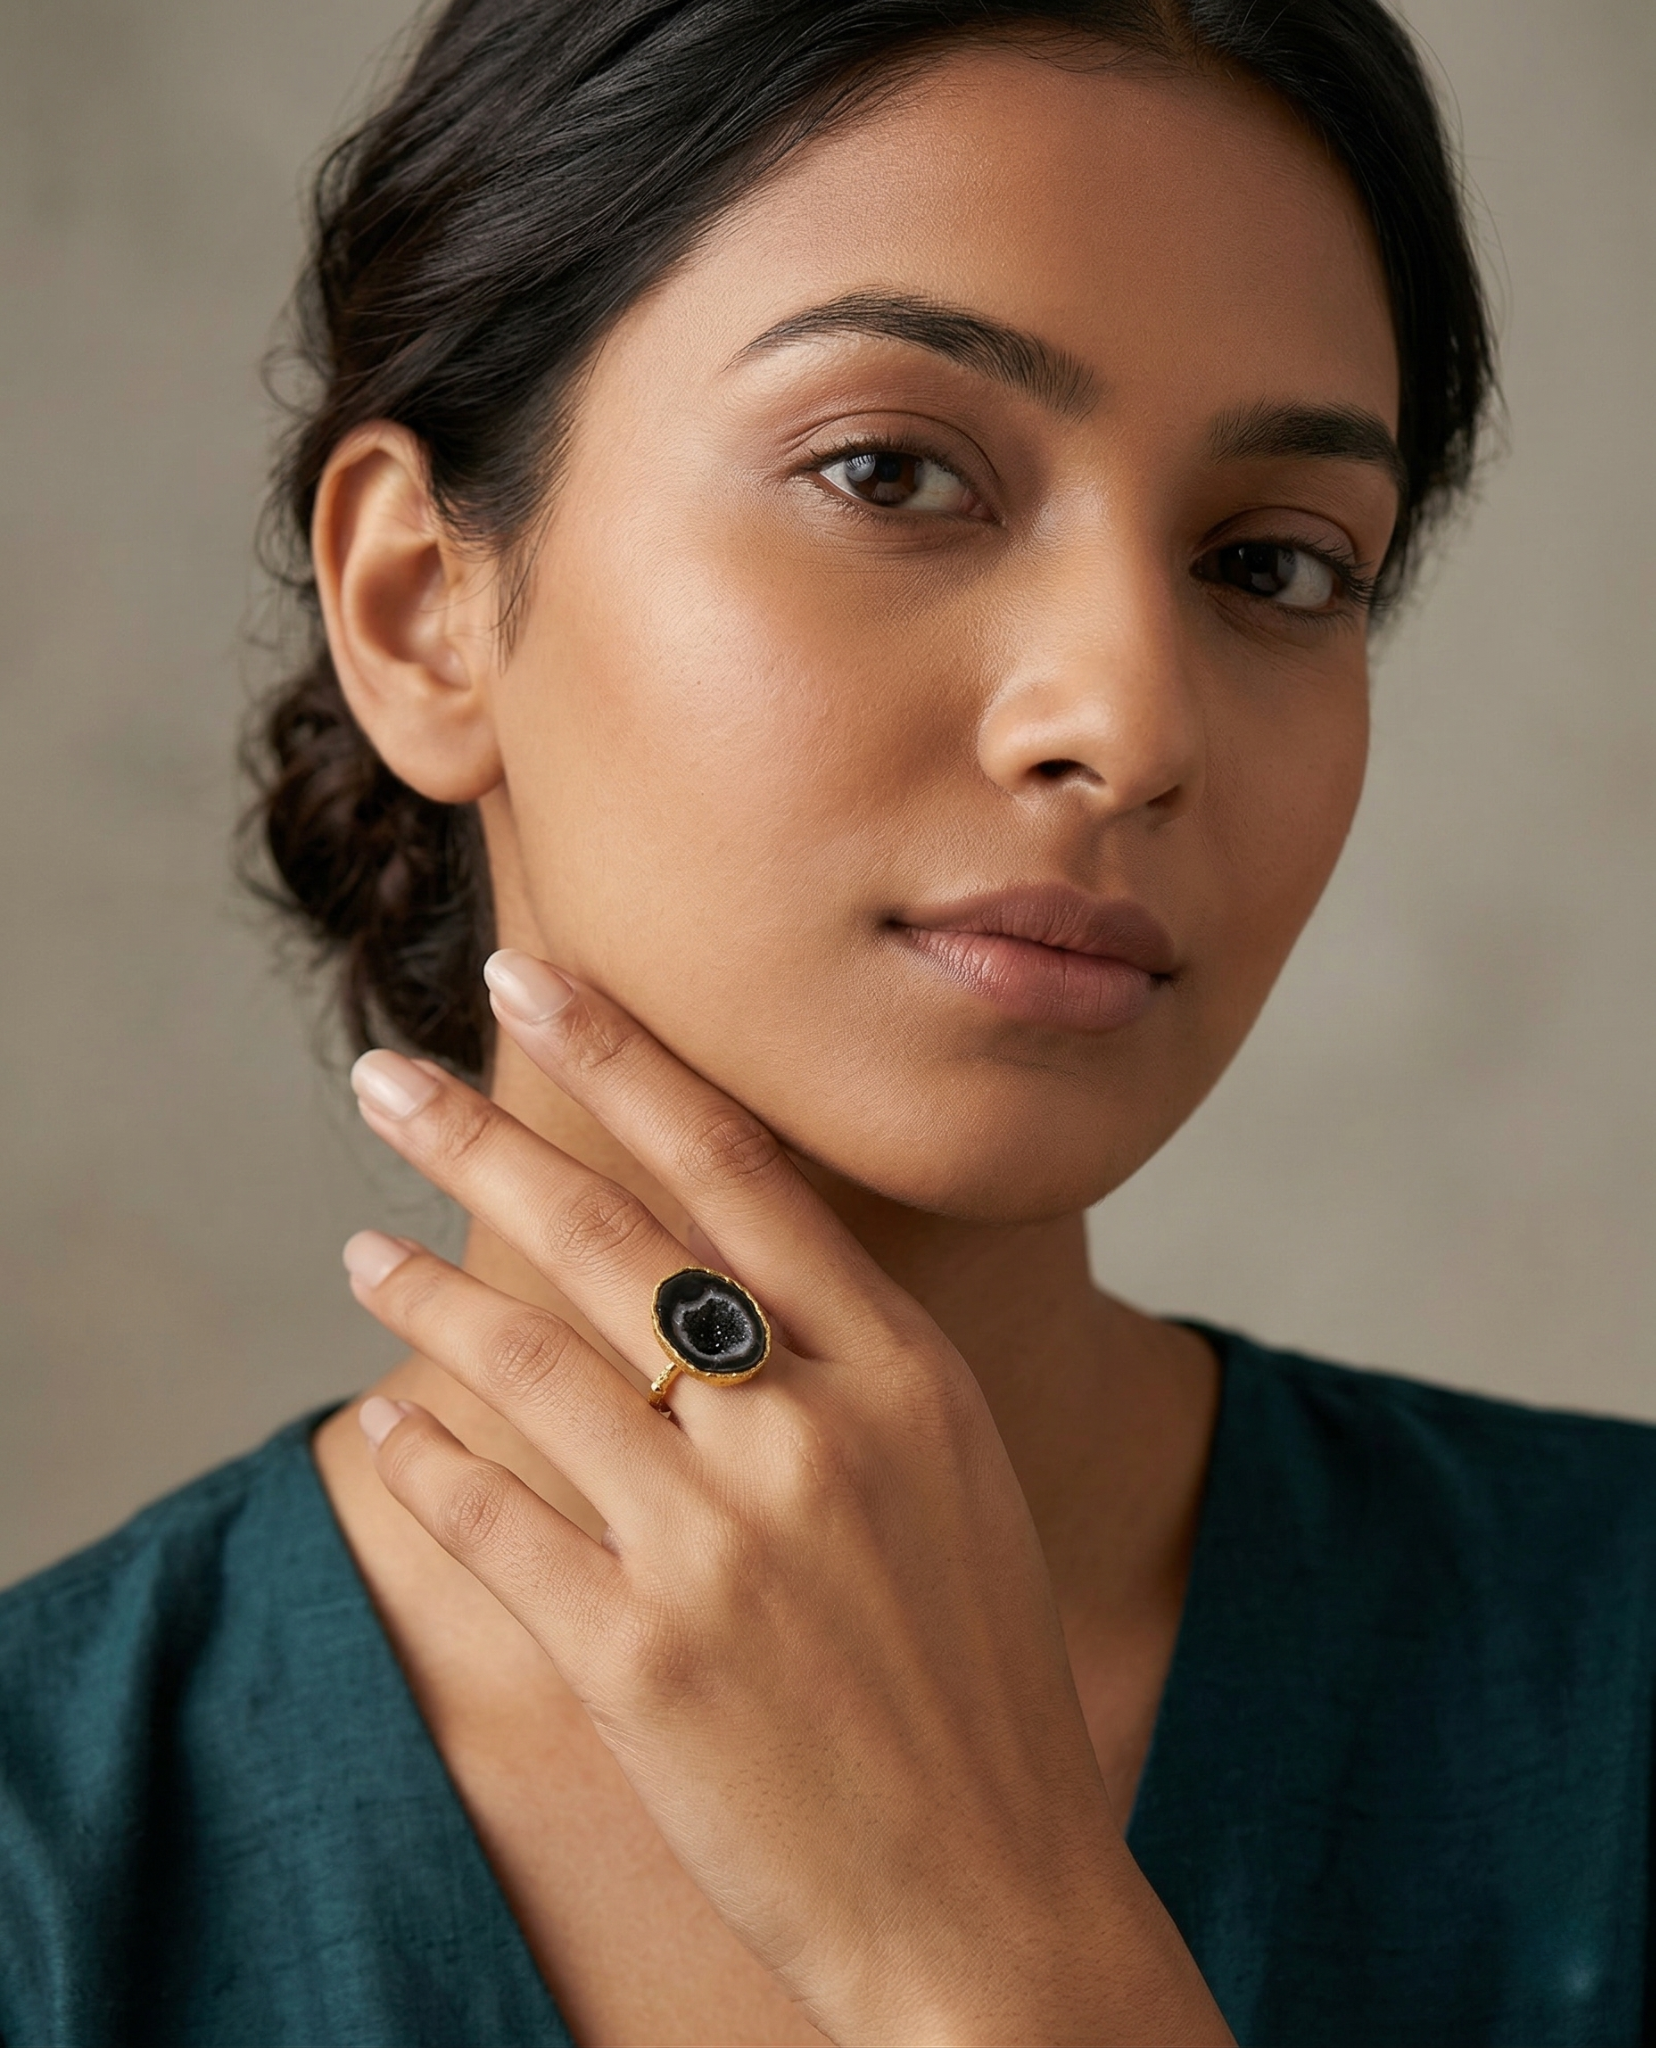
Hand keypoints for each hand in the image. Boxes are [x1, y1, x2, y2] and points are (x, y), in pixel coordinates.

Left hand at [344, 949, 1229, 2046]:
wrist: (996, 1893)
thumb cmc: (977, 1674)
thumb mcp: (953, 1476)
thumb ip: (848, 1363)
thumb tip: (715, 1269)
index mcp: (901, 1374)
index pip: (737, 1169)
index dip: (623, 1059)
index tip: (533, 980)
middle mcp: (810, 1434)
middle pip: (611, 1238)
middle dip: (482, 1134)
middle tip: (385, 1072)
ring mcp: (722, 1545)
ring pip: (529, 1367)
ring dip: (427, 1293)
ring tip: (359, 1245)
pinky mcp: (641, 1658)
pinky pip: (498, 1524)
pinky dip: (426, 1463)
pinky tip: (383, 1429)